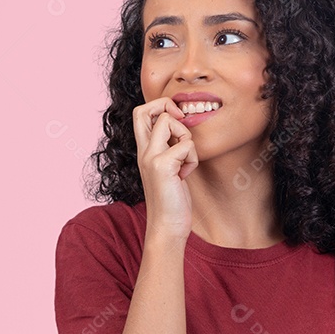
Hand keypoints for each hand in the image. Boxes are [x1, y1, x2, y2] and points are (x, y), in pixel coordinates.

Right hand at [132, 97, 196, 241]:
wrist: (167, 226)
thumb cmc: (172, 200)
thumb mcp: (169, 168)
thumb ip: (170, 149)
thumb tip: (182, 128)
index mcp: (144, 151)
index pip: (141, 113)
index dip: (160, 107)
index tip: (177, 123)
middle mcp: (143, 151)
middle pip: (144, 109)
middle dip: (166, 106)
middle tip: (180, 124)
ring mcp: (150, 157)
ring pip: (169, 121)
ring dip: (186, 137)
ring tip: (185, 161)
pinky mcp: (162, 166)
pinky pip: (187, 145)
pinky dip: (193, 159)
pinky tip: (185, 176)